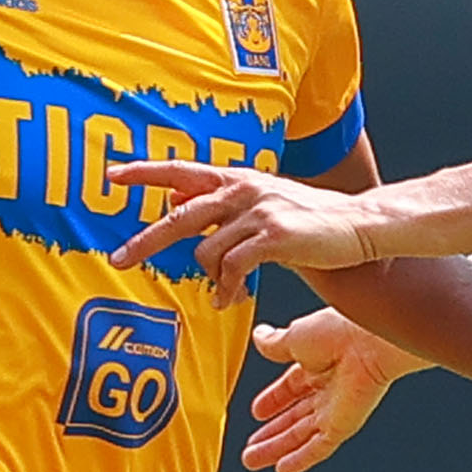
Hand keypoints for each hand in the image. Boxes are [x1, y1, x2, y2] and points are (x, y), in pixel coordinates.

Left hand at [113, 163, 378, 300]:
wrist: (359, 225)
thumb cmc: (310, 219)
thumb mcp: (260, 202)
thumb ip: (219, 204)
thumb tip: (174, 201)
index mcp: (237, 179)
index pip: (182, 170)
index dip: (146, 172)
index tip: (113, 175)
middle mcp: (243, 189)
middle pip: (180, 214)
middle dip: (146, 241)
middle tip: (119, 261)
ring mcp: (258, 211)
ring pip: (207, 251)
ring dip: (209, 278)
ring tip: (221, 293)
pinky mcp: (274, 236)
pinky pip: (232, 268)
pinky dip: (225, 289)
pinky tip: (228, 300)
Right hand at [243, 310, 414, 471]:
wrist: (368, 343)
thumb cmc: (339, 331)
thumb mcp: (295, 336)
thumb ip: (275, 344)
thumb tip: (259, 336)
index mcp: (316, 363)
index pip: (291, 388)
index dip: (272, 401)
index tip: (256, 412)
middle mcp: (327, 389)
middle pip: (293, 418)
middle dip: (270, 433)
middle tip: (250, 447)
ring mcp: (335, 410)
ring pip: (301, 435)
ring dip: (276, 449)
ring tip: (252, 461)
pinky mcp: (342, 426)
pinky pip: (319, 448)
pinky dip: (300, 459)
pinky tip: (282, 469)